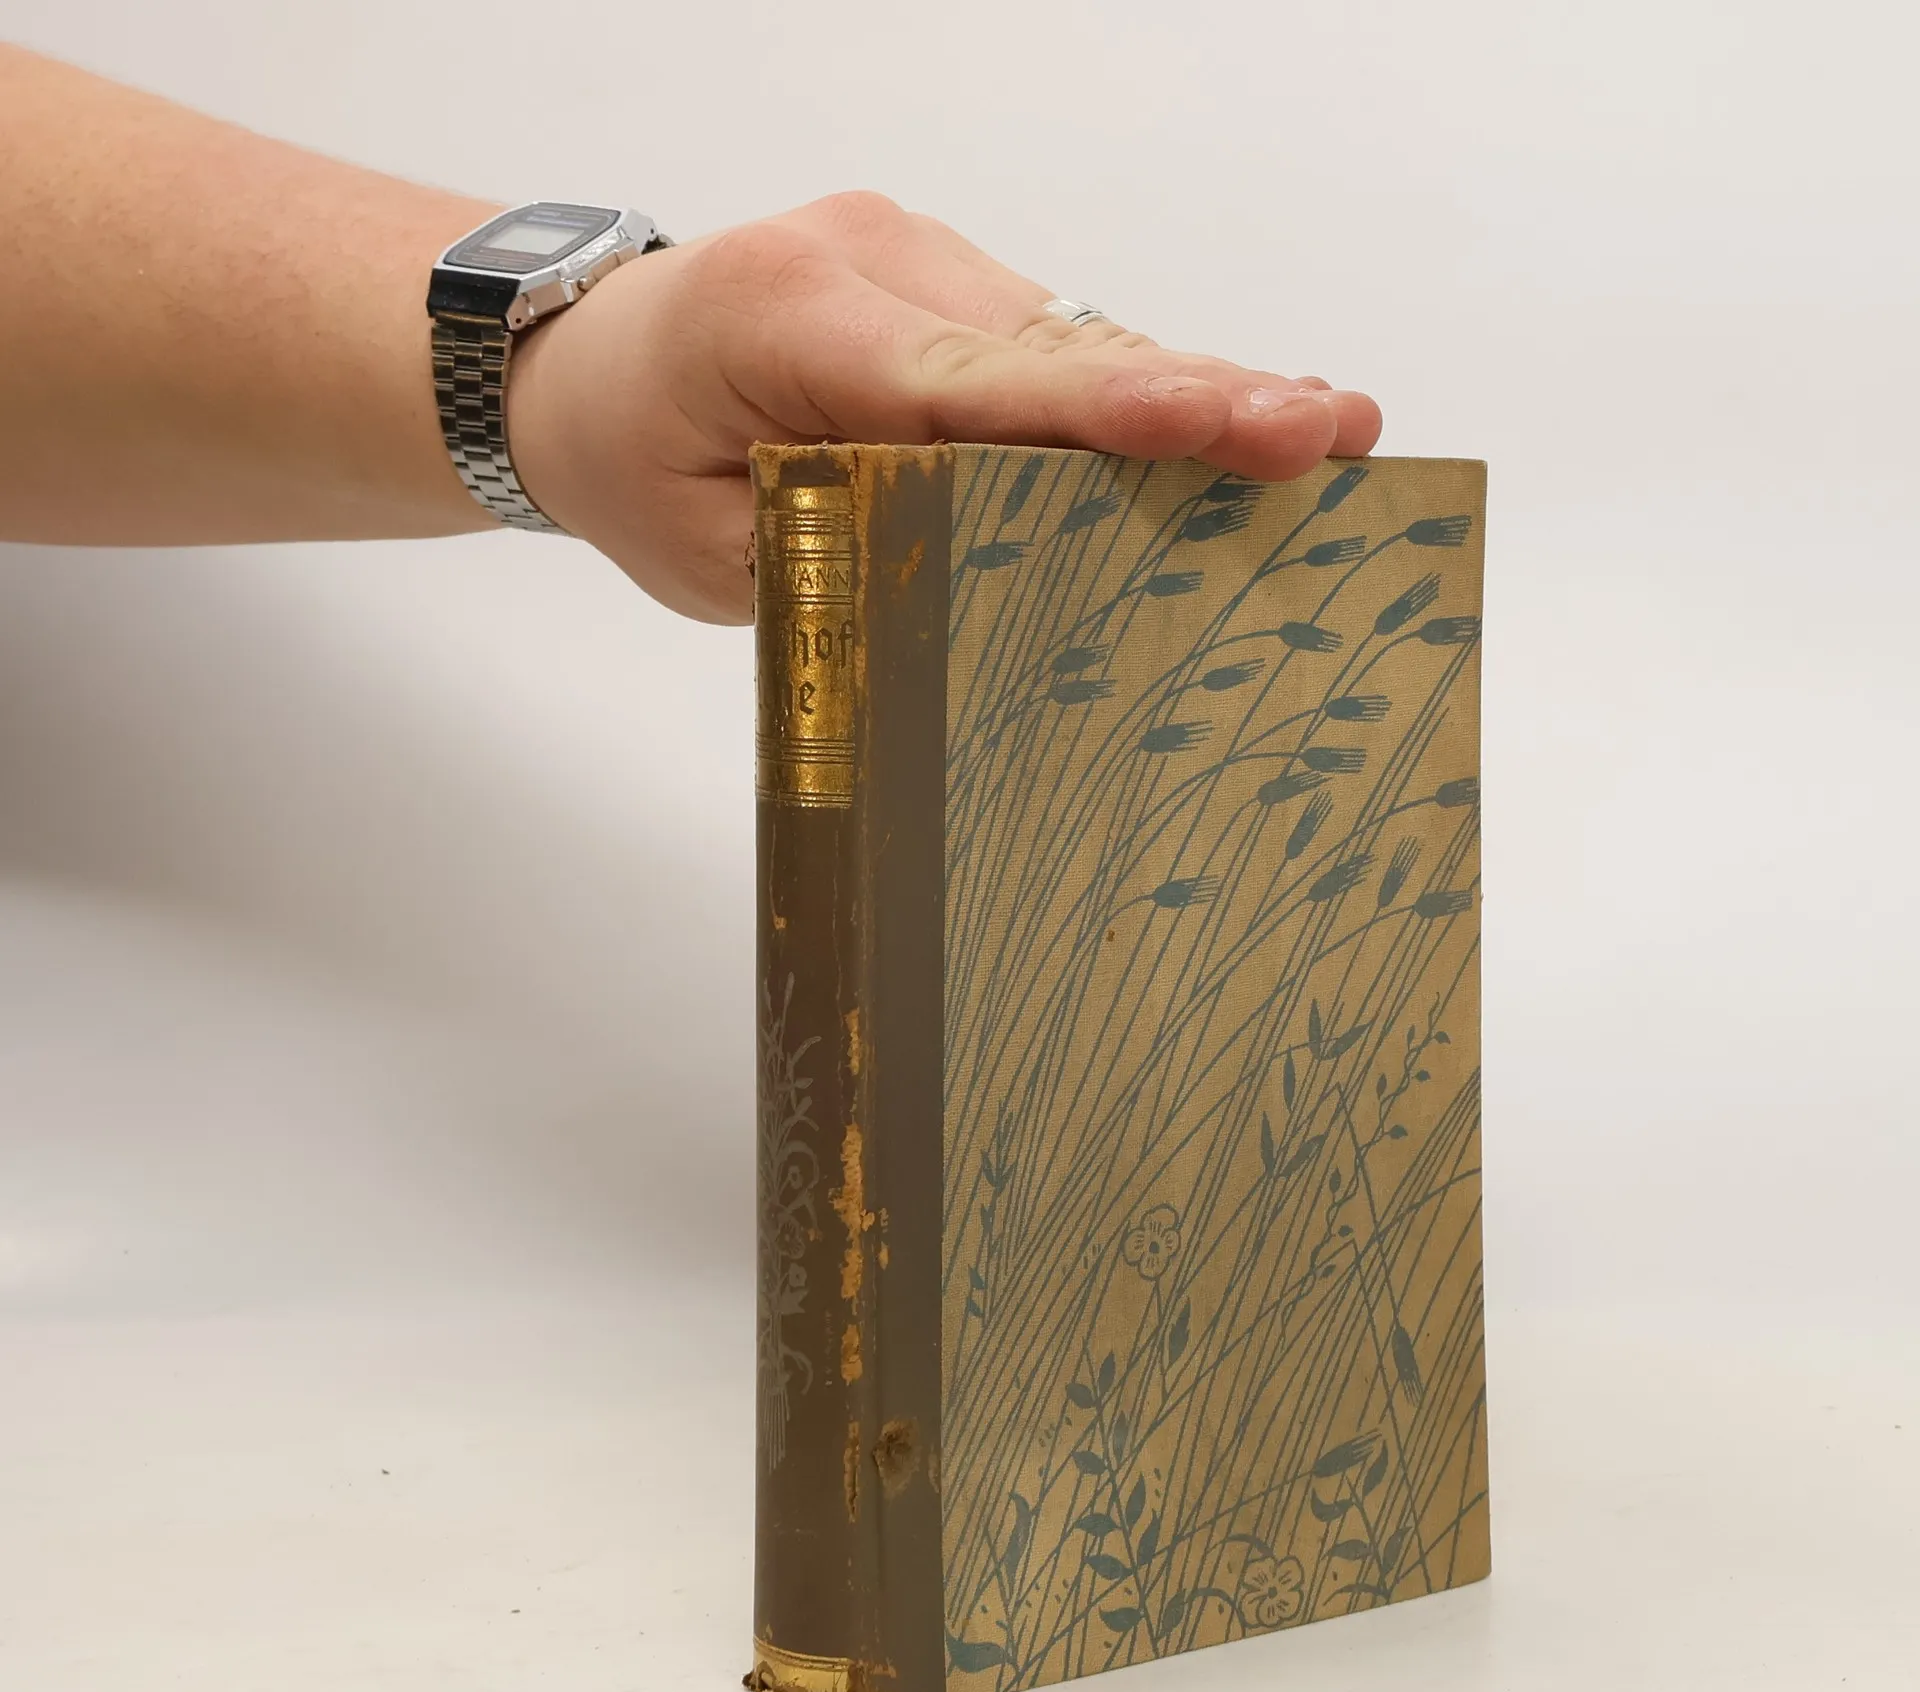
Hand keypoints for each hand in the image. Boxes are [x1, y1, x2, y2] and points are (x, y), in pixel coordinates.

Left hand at [508, 193, 1382, 623]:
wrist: (582, 362)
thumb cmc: (633, 460)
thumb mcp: (717, 552)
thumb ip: (850, 552)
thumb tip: (994, 568)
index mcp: (795, 321)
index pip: (982, 381)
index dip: (1122, 409)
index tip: (1242, 421)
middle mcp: (874, 260)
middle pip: (1060, 348)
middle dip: (1202, 397)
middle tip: (1337, 432)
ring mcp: (915, 257)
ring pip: (1071, 341)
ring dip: (1180, 400)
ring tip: (1309, 438)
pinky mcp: (941, 281)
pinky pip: (1049, 343)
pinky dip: (1125, 395)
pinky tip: (1220, 423)